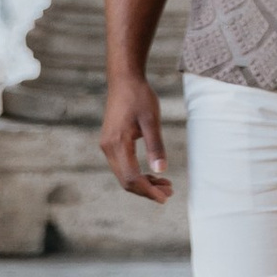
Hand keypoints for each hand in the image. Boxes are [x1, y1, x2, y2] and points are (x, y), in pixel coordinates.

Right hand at [99, 72, 171, 201]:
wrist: (124, 79)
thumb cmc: (139, 96)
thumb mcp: (151, 120)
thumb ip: (155, 146)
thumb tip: (161, 171)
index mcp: (117, 144)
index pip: (131, 177)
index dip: (148, 191)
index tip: (164, 197)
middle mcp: (108, 148)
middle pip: (126, 180)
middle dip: (147, 190)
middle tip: (169, 193)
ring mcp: (107, 146)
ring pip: (124, 175)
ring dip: (143, 182)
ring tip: (165, 185)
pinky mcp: (111, 142)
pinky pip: (123, 165)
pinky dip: (137, 173)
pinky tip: (153, 173)